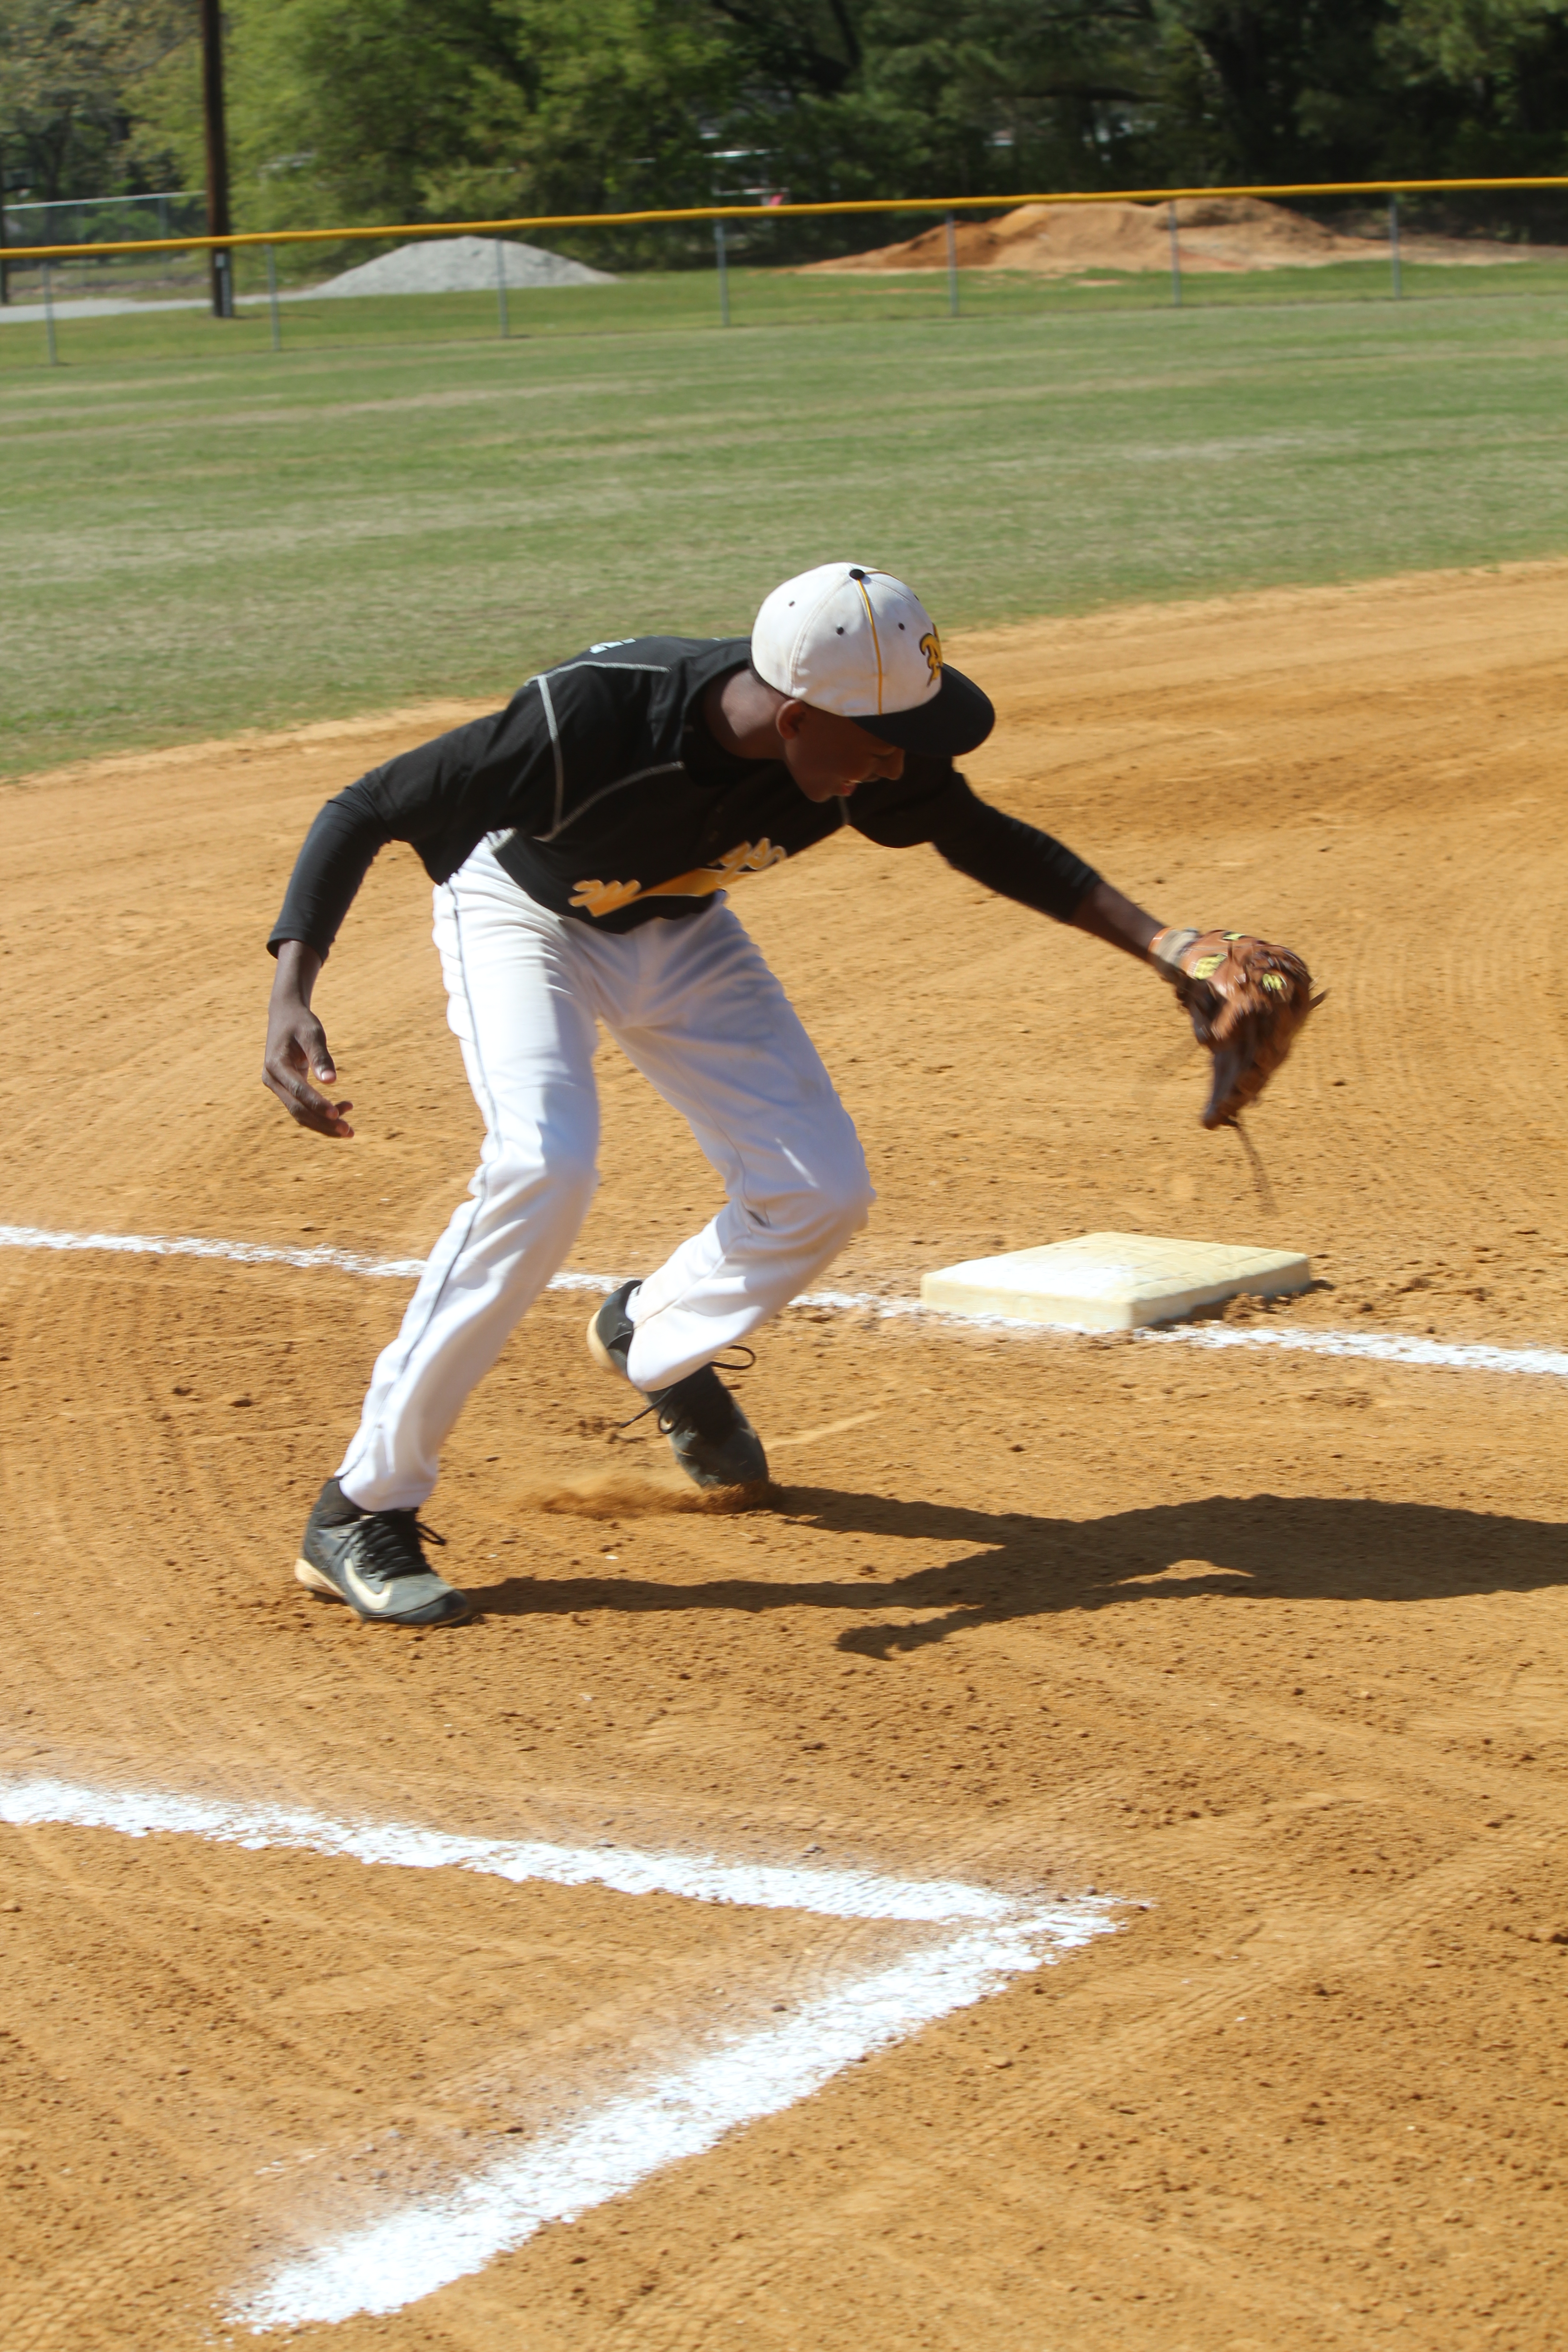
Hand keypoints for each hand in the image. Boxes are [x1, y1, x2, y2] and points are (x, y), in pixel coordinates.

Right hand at [263, 942, 354, 1137]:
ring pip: (299, 1114)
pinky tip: (341, 1111)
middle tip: (349, 1131)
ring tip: (349, 1130)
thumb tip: (331, 1081)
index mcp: (275, 1065)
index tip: (338, 1113)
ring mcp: (277, 1086)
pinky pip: (301, 1107)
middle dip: (323, 1122)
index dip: (317, 1103)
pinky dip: (320, 1114)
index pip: (298, 1091)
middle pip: (297, 1110)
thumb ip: (320, 1056)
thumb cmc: (300, 1022)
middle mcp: (272, 1079)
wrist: (285, 1015)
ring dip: (323, 1124)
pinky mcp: (285, 1088)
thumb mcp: (312, 1033)